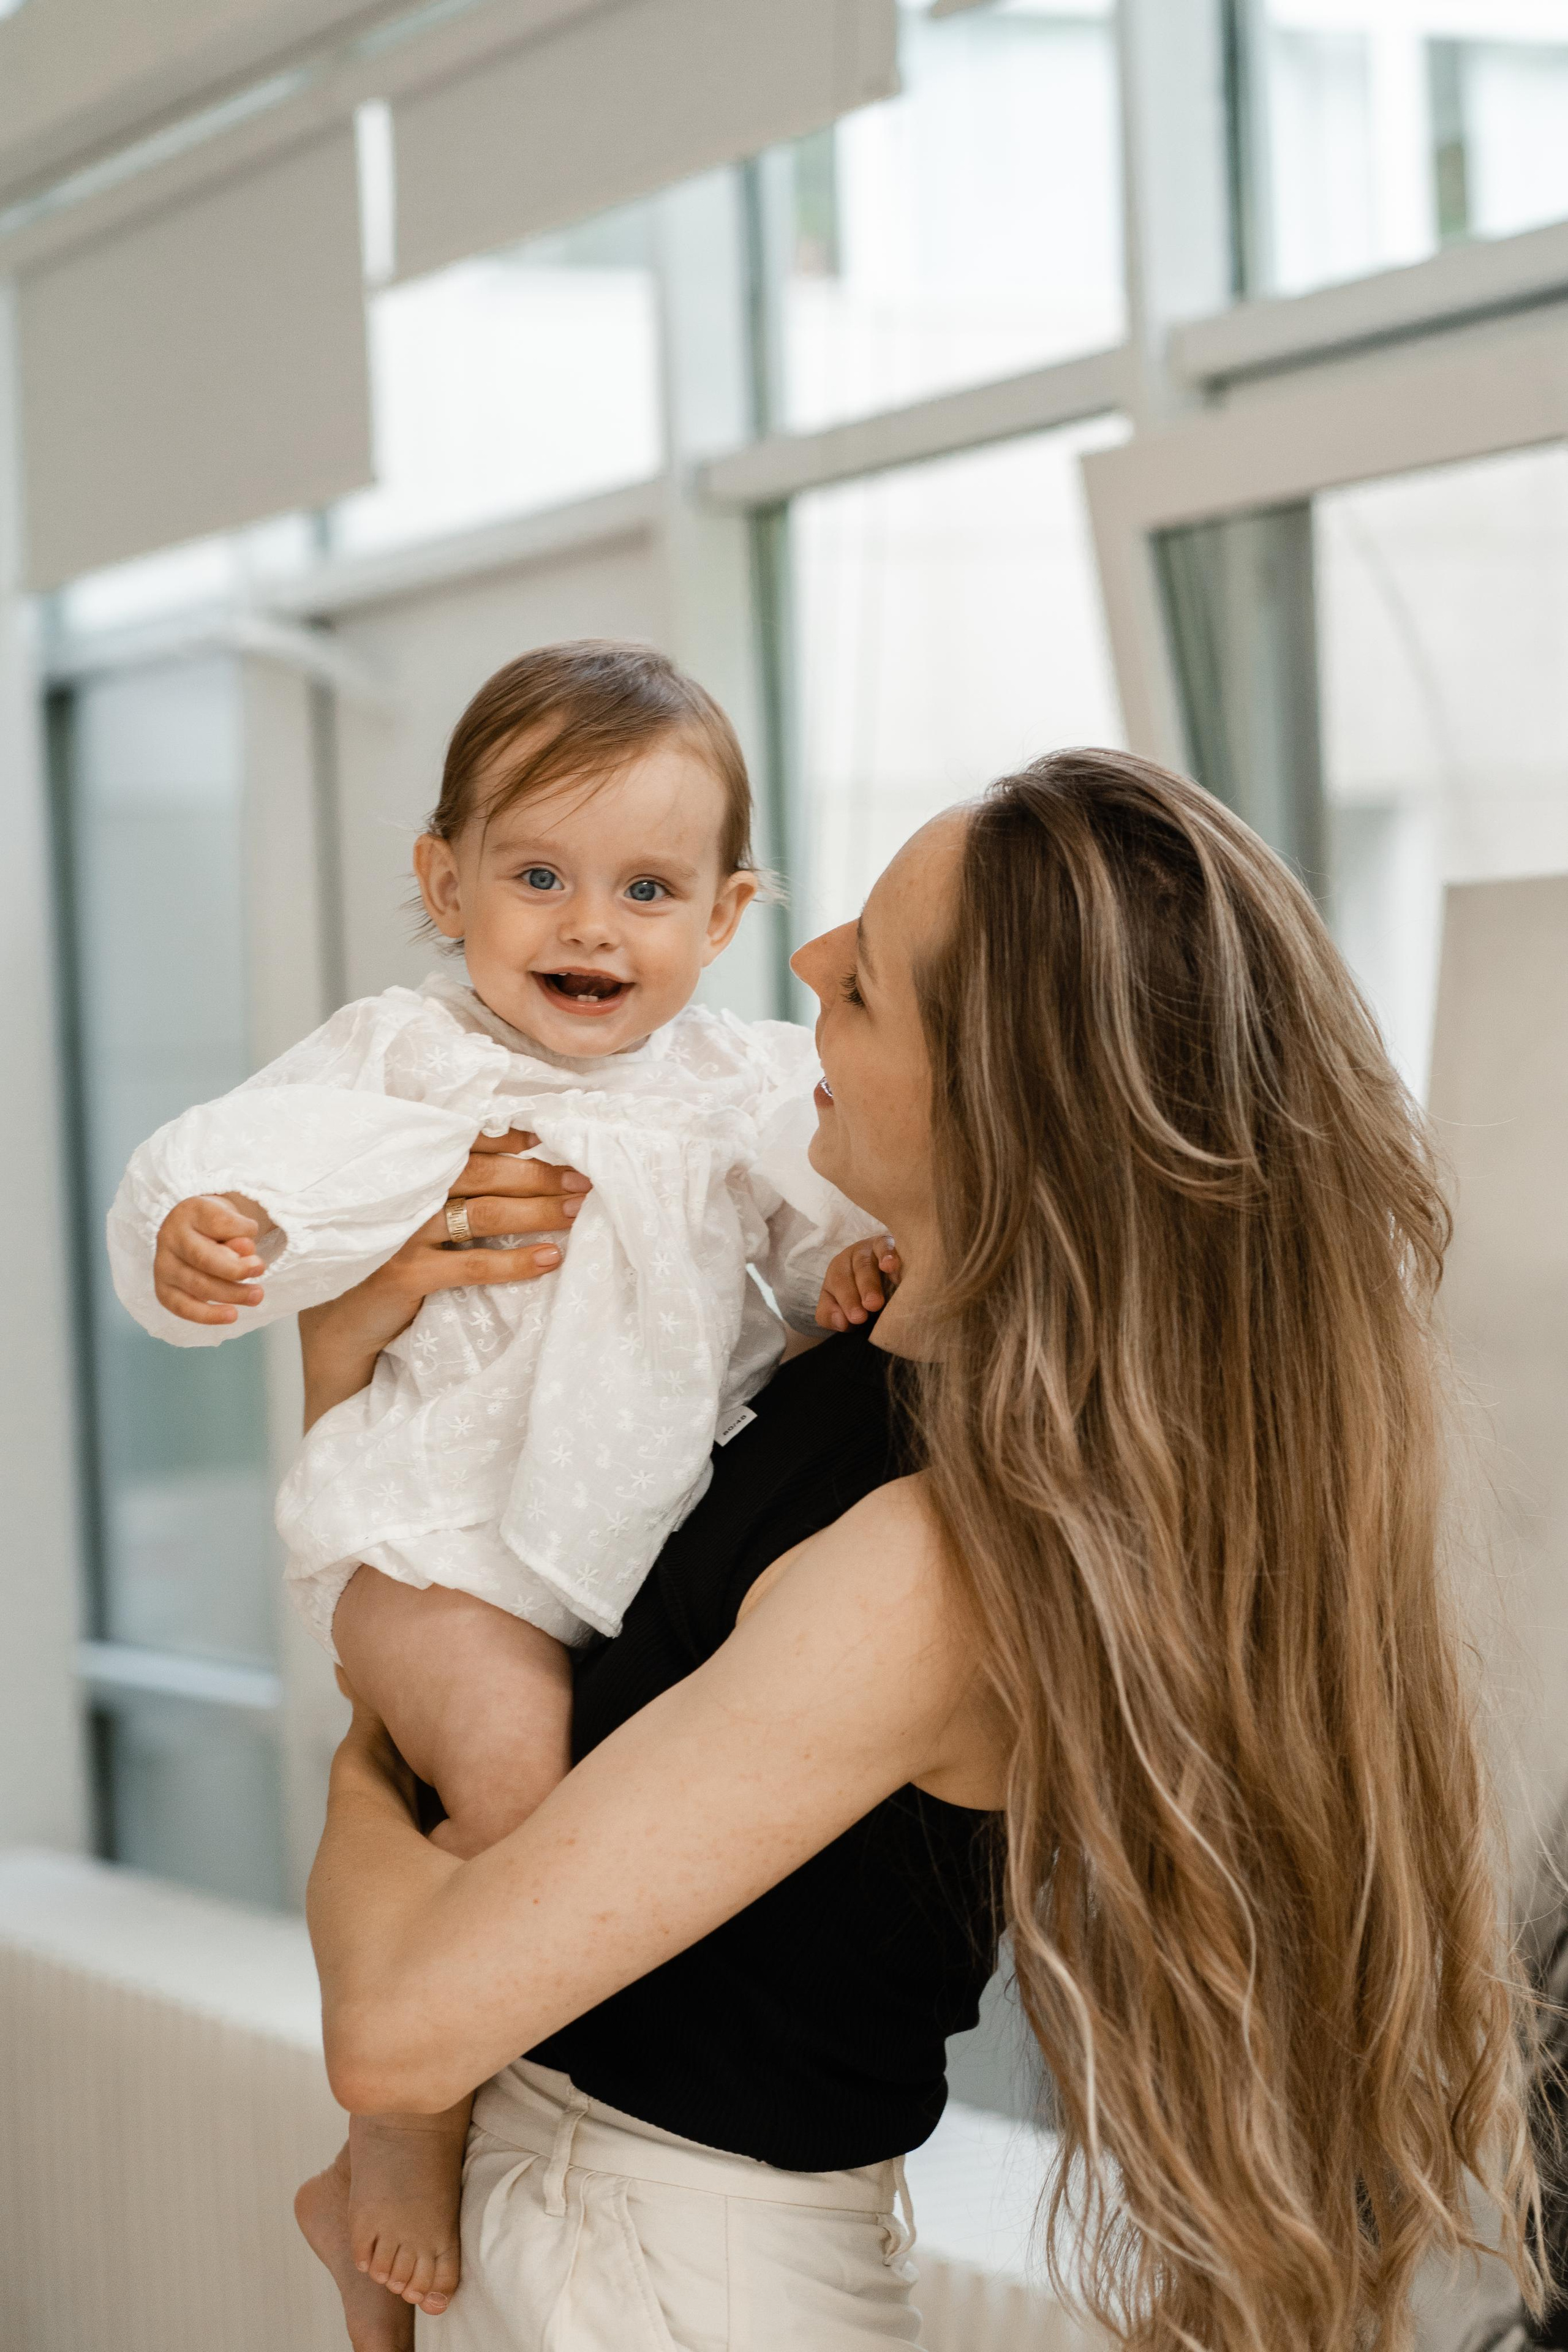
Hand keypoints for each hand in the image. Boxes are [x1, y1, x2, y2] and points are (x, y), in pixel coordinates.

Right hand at [154, 1192, 269, 1325]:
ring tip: (257, 1295)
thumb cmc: (216, 1226)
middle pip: (204, 1259)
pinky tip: (232, 1315)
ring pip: (198, 1286)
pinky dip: (208, 1315)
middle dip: (237, 1269)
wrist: (192, 1231)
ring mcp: (163, 1265)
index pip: (218, 1223)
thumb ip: (239, 1232)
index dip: (242, 1231)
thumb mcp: (231, 1220)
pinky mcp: (163, 1289)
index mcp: (189, 1212)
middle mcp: (169, 1238)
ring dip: (232, 1294)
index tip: (255, 1234)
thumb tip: (246, 1250)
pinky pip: (183, 1307)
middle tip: (261, 1269)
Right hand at [300, 1132, 589, 1426]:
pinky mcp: (404, 1275)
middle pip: (484, 1175)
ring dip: (537, 1211)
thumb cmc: (383, 1267)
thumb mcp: (409, 1221)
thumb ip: (445, 1193)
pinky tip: (549, 1260)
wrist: (338, 1330)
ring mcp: (403, 1234)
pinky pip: (472, 1265)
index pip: (463, 1144)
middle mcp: (404, 1195)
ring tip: (576, 1211)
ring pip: (485, 1213)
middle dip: (538, 1175)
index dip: (507, 1138)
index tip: (549, 1137)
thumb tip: (518, 1168)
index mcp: (407, 1175)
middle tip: (583, 1179)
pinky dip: (515, 1262)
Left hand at [815, 1236, 900, 1332]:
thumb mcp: (842, 1303)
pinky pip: (885, 1247)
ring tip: (875, 1303)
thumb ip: (831, 1315)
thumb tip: (841, 1322)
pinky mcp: (889, 1243)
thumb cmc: (864, 1290)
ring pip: (865, 1263)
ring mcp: (870, 1249)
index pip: (835, 1288)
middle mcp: (851, 1259)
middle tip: (864, 1314)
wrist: (890, 1265)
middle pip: (847, 1275)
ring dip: (869, 1284)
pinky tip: (891, 1266)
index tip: (856, 1320)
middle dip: (854, 1295)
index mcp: (838, 1272)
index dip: (845, 1303)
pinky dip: (888, 1256)